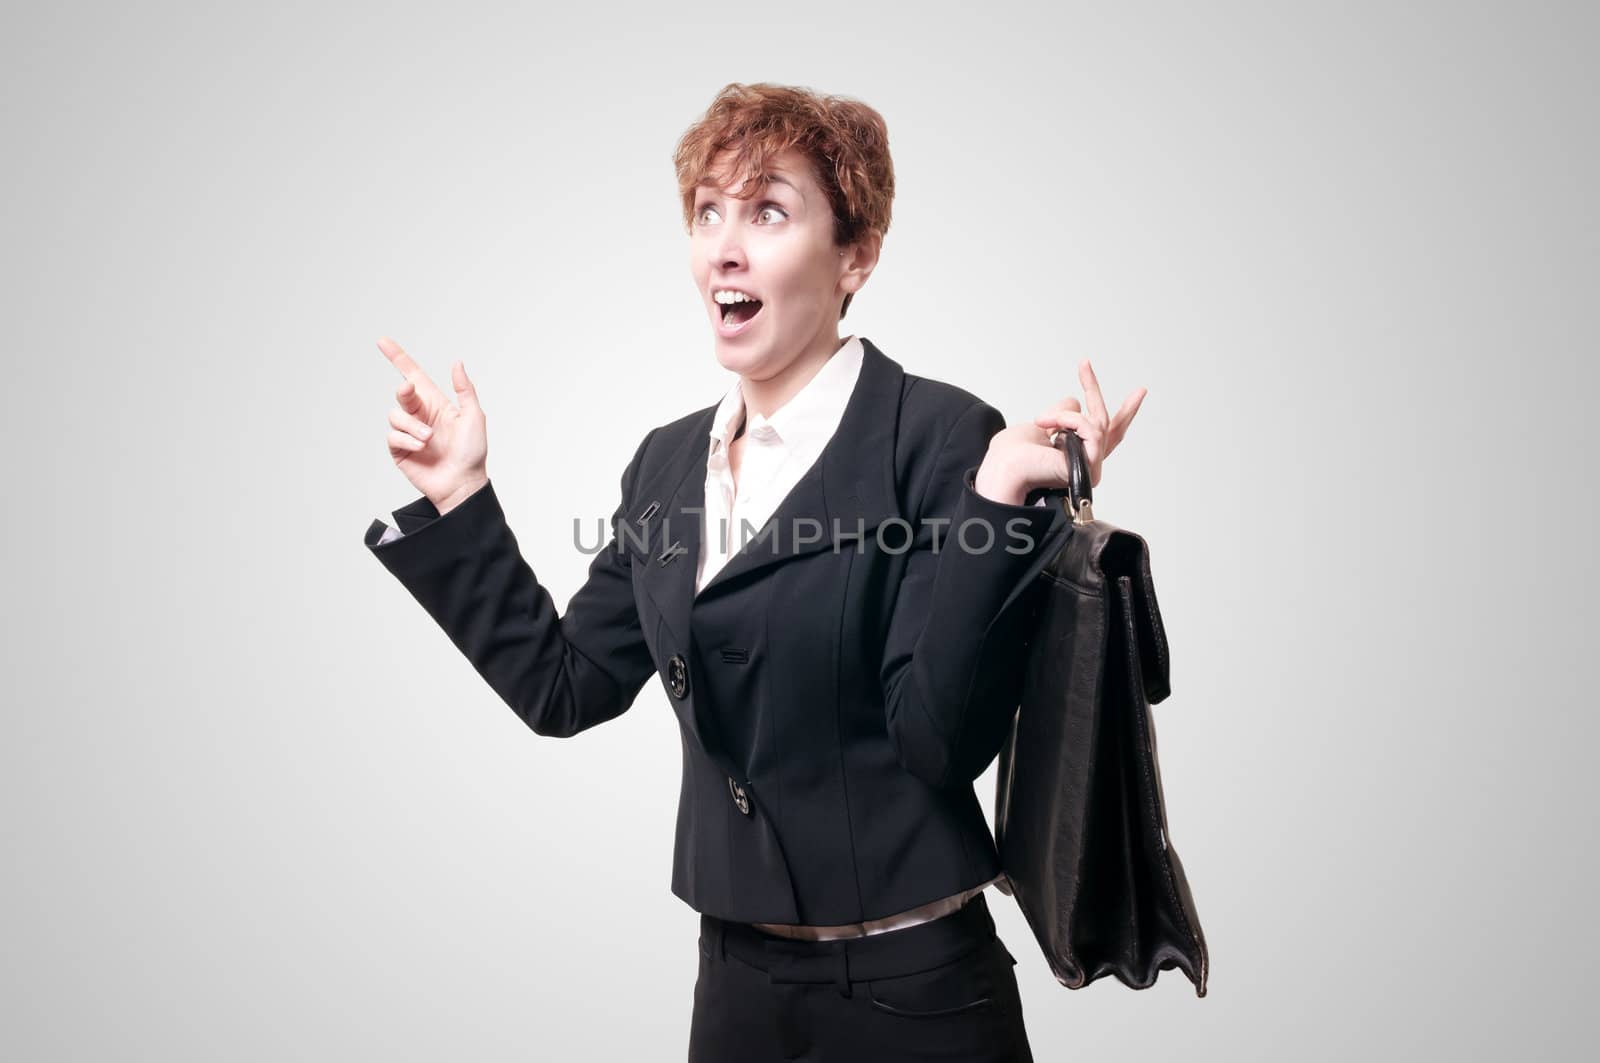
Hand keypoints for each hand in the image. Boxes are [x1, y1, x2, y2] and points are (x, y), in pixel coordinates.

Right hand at [377, 336, 489, 512]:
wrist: (462, 484)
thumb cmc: (472, 453)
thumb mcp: (474, 417)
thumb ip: (464, 390)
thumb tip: (457, 363)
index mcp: (436, 404)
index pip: (414, 375)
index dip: (398, 358)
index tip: (382, 341)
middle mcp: (420, 415)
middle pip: (401, 392)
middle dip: (404, 391)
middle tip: (409, 391)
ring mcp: (409, 432)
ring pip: (395, 415)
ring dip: (412, 426)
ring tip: (430, 440)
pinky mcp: (400, 450)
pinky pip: (393, 436)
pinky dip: (407, 440)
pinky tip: (421, 448)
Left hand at [974, 358, 1145, 503]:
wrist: (1002, 469)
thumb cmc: (1012, 455)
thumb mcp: (1042, 423)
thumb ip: (1063, 413)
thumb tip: (1075, 401)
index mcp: (1074, 455)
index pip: (1099, 433)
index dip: (1112, 413)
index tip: (1122, 396)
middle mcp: (1086, 463)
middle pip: (1113, 431)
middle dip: (1127, 408)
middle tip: (1141, 390)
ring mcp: (1090, 467)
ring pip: (1098, 423)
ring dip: (1065, 415)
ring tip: (1042, 420)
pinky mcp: (1089, 466)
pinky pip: (1092, 429)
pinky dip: (1069, 420)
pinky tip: (1049, 425)